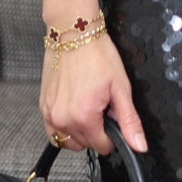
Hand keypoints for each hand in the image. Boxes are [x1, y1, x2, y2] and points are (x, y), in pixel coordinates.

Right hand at [40, 33, 146, 154]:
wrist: (74, 34)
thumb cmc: (97, 54)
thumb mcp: (121, 86)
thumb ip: (129, 120)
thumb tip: (139, 145)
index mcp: (85, 117)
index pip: (102, 146)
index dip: (113, 133)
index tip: (112, 114)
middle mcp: (63, 120)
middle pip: (86, 144)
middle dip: (97, 129)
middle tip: (102, 104)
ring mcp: (50, 116)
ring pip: (70, 141)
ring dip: (81, 131)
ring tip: (88, 104)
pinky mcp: (43, 109)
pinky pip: (54, 132)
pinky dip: (66, 127)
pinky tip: (74, 108)